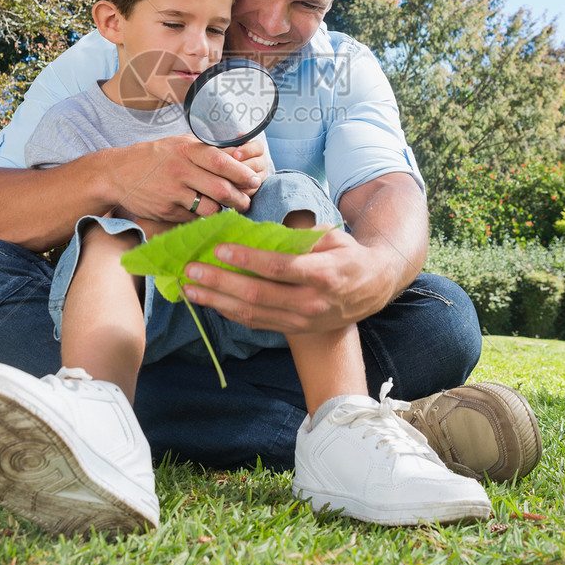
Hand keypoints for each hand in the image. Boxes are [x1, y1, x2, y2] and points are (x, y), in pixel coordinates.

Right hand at [108, 133, 259, 223]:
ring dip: (223, 211)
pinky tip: (204, 214)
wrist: (118, 173)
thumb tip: (238, 154)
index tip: (254, 180)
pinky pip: (194, 218)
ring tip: (228, 209)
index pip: (222, 162)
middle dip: (239, 198)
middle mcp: (180, 170)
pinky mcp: (166, 211)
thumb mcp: (178, 144)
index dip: (242, 173)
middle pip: (220, 188)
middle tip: (246, 201)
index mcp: (186, 150)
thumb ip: (204, 149)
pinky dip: (202, 218)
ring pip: (210, 208)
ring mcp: (172, 193)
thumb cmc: (154, 157)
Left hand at [182, 224, 385, 333]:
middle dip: (220, 282)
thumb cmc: (348, 256)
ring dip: (218, 302)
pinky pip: (257, 323)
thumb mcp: (333, 238)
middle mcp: (311, 302)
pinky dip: (231, 313)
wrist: (373, 289)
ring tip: (191, 289)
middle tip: (193, 270)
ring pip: (253, 314)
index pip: (278, 268)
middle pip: (258, 295)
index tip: (220, 249)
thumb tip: (260, 233)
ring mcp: (302, 320)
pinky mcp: (295, 330)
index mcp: (323, 274)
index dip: (247, 259)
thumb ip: (300, 237)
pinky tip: (211, 302)